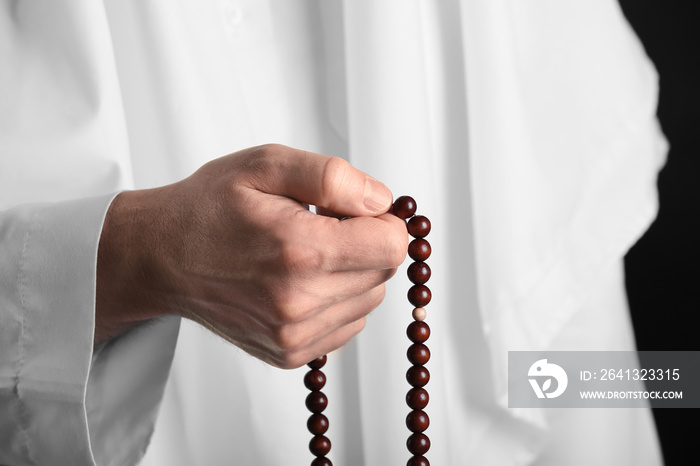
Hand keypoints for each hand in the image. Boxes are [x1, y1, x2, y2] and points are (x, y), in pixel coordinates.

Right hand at [96, 144, 407, 367]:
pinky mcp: (289, 353)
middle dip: (366, 244)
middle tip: (323, 227)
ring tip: (305, 254)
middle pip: (384, 273)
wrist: (160, 257)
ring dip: (352, 274)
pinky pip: (347, 324)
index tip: (357, 211)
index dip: (384, 221)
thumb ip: (332, 177)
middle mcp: (299, 302)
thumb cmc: (210, 207)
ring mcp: (293, 335)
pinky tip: (300, 281)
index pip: (393, 246)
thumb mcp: (266, 165)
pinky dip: (336, 300)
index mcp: (300, 251)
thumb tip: (382, 200)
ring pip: (369, 300)